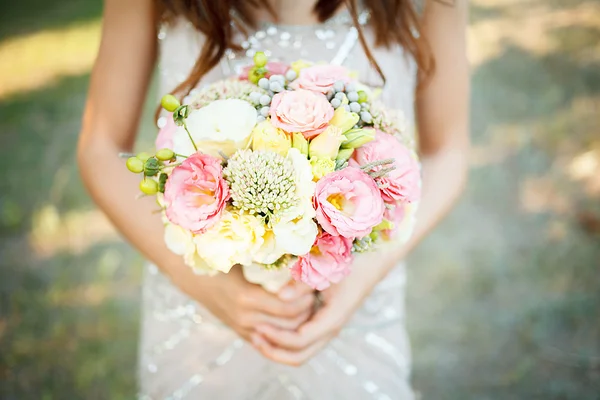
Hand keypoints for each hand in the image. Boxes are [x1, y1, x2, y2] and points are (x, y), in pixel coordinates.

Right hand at [172, 265, 314, 341]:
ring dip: (302, 320)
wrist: (192, 277)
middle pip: (291, 323)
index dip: (306, 296)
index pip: (289, 306)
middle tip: (319, 291)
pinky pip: (273, 340)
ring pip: (284, 334)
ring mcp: (244, 329)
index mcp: (246, 297)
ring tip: (312, 301)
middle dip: (309, 309)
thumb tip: (300, 244)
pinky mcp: (244, 334)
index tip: (315, 280)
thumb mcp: (243, 254)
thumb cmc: (220, 258)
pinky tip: (299, 314)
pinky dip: (289, 330)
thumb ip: (268, 253)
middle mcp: (245, 318)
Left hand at [251, 252, 388, 365]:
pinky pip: (302, 342)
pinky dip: (284, 341)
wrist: (374, 260)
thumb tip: (279, 295)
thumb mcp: (326, 268)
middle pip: (299, 356)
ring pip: (301, 352)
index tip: (257, 325)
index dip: (277, 337)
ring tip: (255, 335)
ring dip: (277, 348)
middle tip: (252, 335)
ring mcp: (328, 327)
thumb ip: (303, 282)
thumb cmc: (351, 260)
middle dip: (274, 350)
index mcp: (333, 317)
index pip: (300, 340)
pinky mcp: (324, 321)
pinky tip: (268, 327)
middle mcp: (331, 328)